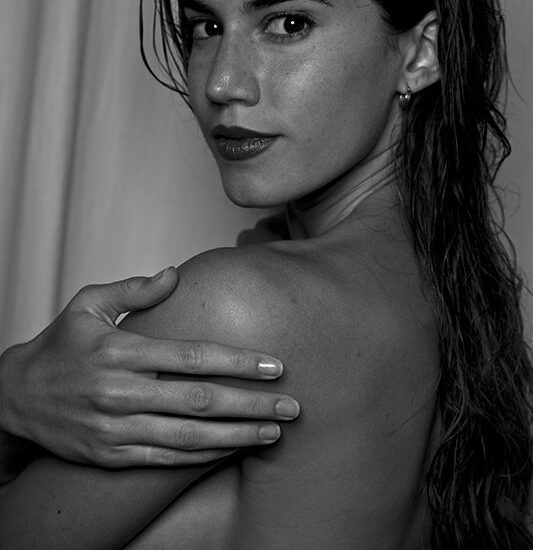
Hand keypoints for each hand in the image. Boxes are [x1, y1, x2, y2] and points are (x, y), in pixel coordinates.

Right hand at [0, 268, 299, 472]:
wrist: (16, 397)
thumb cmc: (60, 347)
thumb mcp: (87, 305)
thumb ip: (133, 290)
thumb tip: (174, 274)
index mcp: (122, 351)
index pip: (194, 356)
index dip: (239, 362)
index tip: (275, 365)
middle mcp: (122, 392)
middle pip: (201, 400)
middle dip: (253, 404)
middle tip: (292, 405)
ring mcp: (117, 428)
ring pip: (190, 436)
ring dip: (238, 435)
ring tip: (274, 432)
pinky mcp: (112, 454)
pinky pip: (166, 458)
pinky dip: (203, 455)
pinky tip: (232, 449)